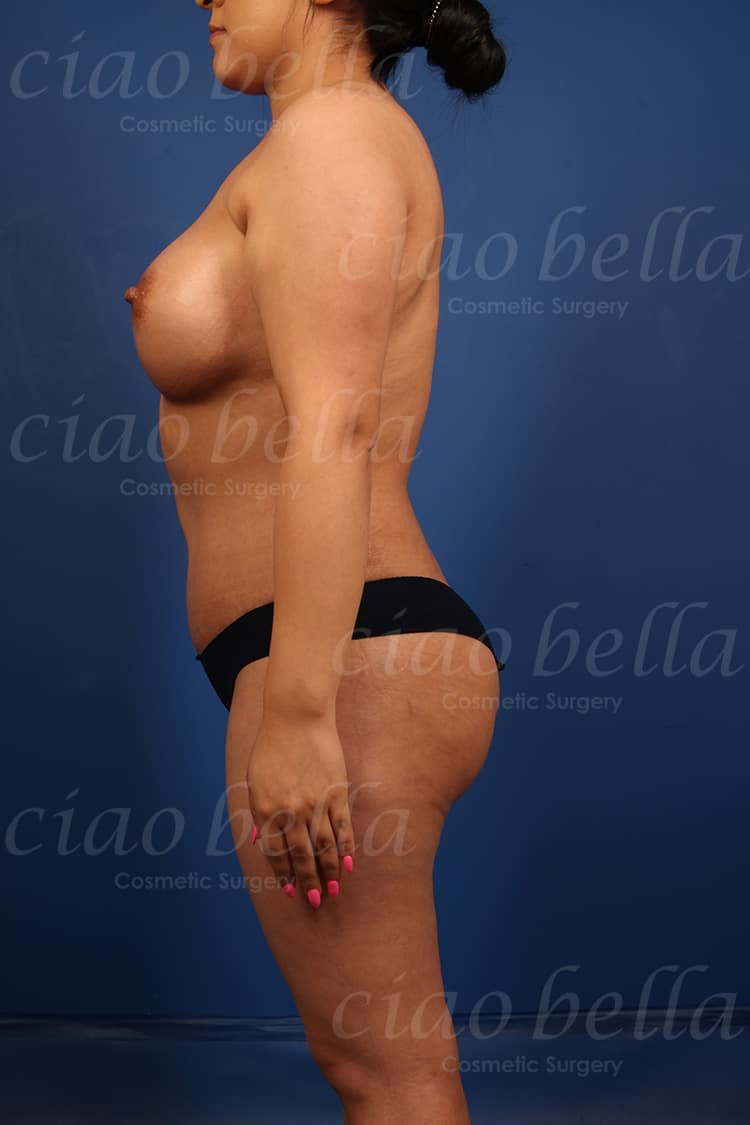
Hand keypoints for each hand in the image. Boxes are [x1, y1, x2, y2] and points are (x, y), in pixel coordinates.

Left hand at [245, 710, 354, 907]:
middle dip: (308, 881)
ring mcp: (315, 803)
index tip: (290, 890)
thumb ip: (259, 812)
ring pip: (324, 847)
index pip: (276, 852)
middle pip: (301, 856)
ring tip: (333, 890)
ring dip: (329, 872)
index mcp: (265, 809)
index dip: (284, 874)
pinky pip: (342, 828)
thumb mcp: (255, 780)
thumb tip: (262, 841)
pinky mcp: (336, 793)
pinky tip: (348, 865)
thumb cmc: (271, 746)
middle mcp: (290, 811)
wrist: (296, 717)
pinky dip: (345, 848)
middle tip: (314, 901)